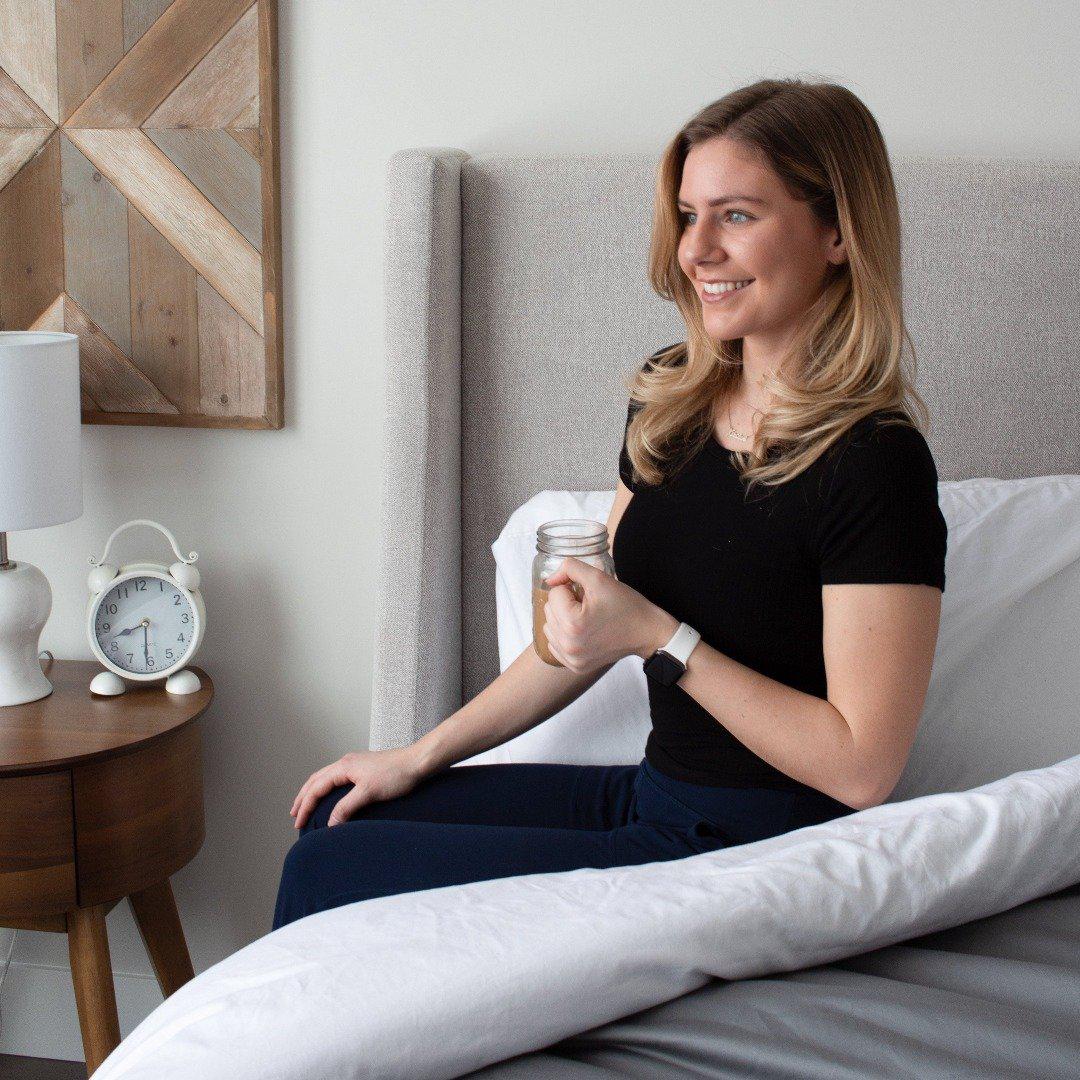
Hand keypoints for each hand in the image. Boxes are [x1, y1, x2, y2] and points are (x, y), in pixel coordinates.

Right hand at [289, 747, 427, 828]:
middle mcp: (346, 762)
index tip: (297, 822)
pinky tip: (332, 797)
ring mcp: (356, 764)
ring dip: (314, 791)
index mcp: (344, 766)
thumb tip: (330, 824)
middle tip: (294, 814)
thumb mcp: (369, 793)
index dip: (305, 806)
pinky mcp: (365, 768)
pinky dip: (328, 789)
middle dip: (304, 797)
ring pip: (326, 778)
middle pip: (317, 780)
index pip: (316, 787)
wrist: (418, 762)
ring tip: (307, 805)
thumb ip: (346, 807)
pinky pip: (338, 778)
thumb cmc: (396, 775)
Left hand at [541, 557, 678, 672]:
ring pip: (549, 627)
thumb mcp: (599, 578)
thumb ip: (570, 568)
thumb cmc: (627, 606)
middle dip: (566, 604)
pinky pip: (554, 644)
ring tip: (586, 618)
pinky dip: (564, 636)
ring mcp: (571, 659)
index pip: (554, 593)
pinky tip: (582, 632)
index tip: (590, 595)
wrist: (647, 632)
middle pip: (548, 610)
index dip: (572, 589)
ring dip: (563, 619)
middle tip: (589, 606)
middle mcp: (569, 645)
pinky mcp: (575, 666)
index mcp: (573, 623)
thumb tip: (550, 579)